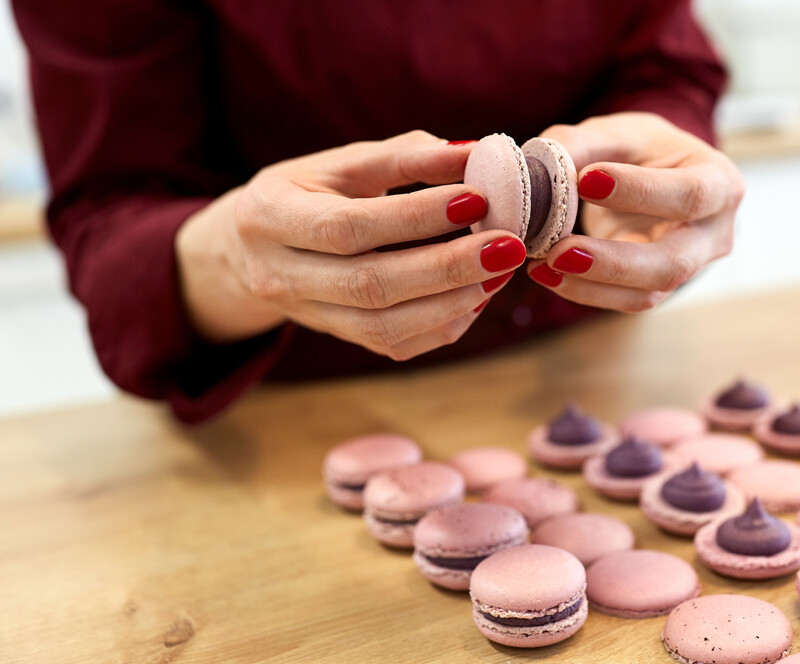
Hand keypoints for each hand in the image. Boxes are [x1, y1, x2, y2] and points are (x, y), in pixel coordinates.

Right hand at [176, 131, 526, 359]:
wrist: (251, 250)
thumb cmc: (307, 192)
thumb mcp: (341, 163)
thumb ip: (405, 158)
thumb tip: (476, 153)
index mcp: (271, 216)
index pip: (348, 226)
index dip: (415, 217)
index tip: (477, 199)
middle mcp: (281, 274)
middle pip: (370, 285)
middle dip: (447, 267)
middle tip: (507, 245)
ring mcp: (308, 315)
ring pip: (384, 326)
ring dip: (452, 301)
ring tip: (501, 271)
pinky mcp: (339, 339)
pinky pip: (396, 344)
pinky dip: (444, 322)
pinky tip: (478, 294)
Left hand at [527, 112, 743, 311]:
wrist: (657, 176)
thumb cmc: (643, 150)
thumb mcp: (618, 133)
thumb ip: (579, 144)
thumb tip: (536, 170)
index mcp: (719, 181)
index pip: (689, 194)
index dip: (639, 191)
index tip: (585, 180)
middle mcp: (715, 233)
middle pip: (674, 261)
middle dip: (613, 261)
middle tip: (558, 252)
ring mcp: (691, 267)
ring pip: (649, 292)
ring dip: (591, 284)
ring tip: (542, 266)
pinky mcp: (659, 286)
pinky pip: (626, 300)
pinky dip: (584, 290)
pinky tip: (546, 274)